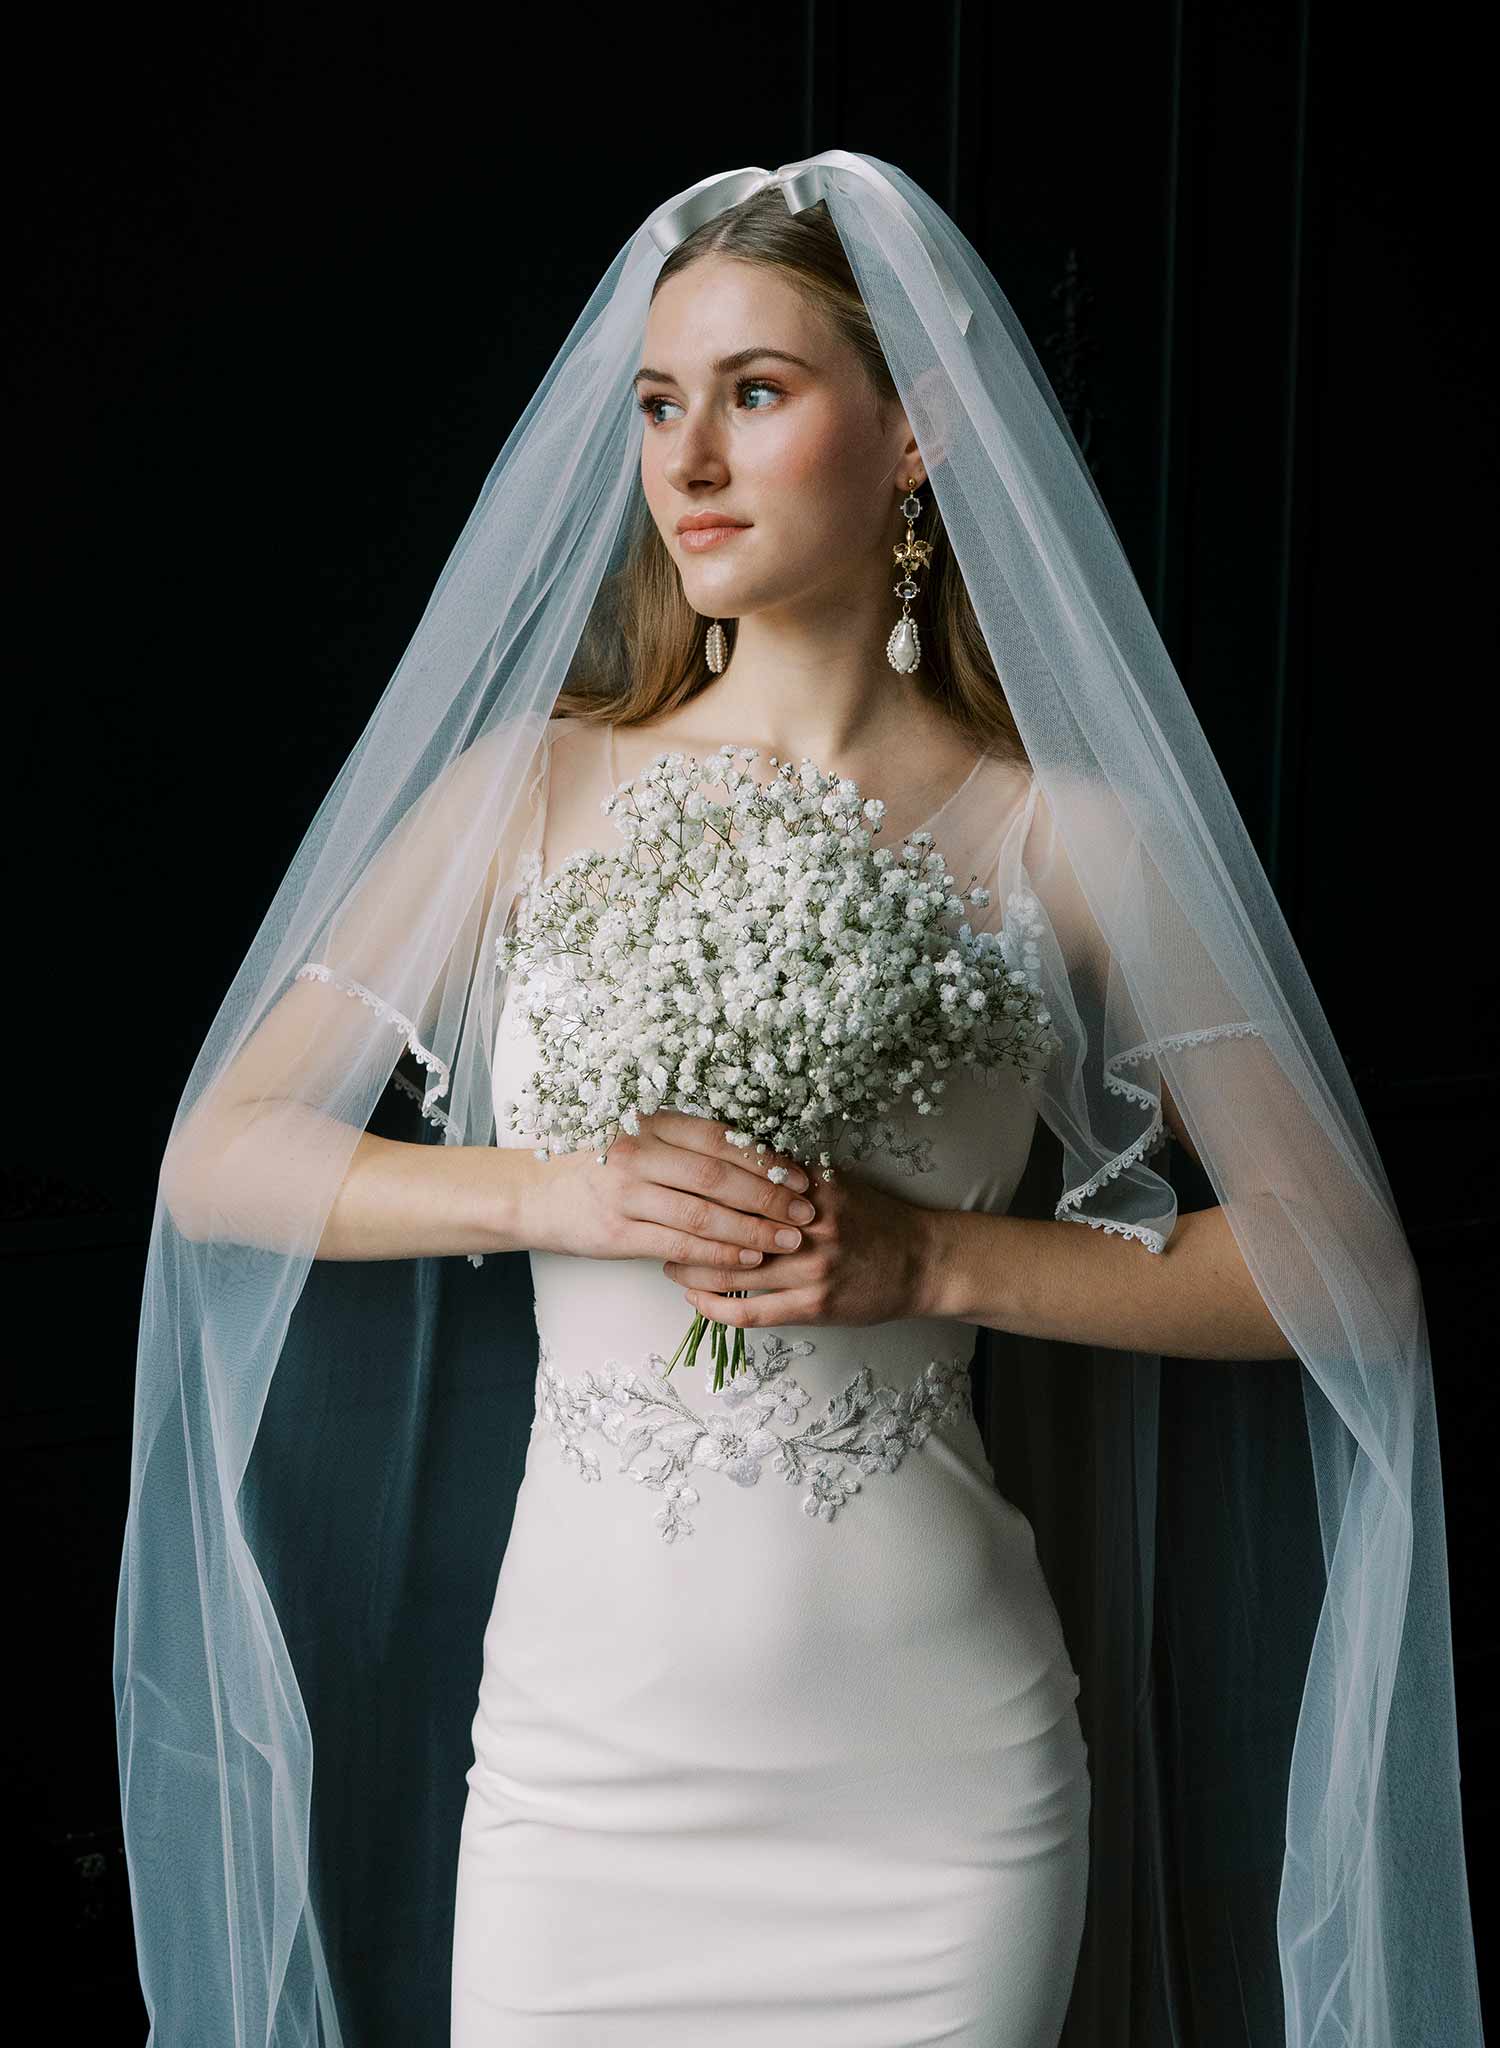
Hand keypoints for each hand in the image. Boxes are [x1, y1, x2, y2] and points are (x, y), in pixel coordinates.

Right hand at [524, 1108, 816, 1271]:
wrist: (533, 1194)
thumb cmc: (597, 1165)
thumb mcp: (638, 1137)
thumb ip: (686, 1143)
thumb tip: (757, 1157)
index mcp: (650, 1122)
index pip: (721, 1139)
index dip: (766, 1159)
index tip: (800, 1176)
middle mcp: (638, 1153)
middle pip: (719, 1177)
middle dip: (770, 1197)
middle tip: (806, 1212)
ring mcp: (626, 1193)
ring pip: (705, 1215)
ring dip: (753, 1231)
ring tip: (788, 1241)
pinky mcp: (618, 1233)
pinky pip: (680, 1245)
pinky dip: (719, 1255)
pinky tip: (748, 1261)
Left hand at [663, 1160, 937, 1330]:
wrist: (921, 1261)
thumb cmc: (872, 1218)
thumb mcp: (835, 1182)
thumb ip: (789, 1172)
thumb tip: (731, 1152)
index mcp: (810, 1189)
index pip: (741, 1183)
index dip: (700, 1185)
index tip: (673, 1184)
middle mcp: (810, 1226)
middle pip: (728, 1227)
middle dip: (686, 1229)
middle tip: (660, 1226)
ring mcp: (813, 1269)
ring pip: (732, 1271)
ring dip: (692, 1270)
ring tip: (670, 1265)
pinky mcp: (815, 1307)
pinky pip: (751, 1312)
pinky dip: (717, 1309)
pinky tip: (697, 1301)